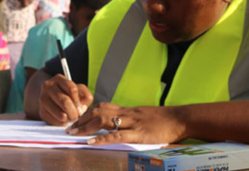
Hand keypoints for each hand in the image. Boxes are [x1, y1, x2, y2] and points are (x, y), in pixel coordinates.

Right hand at [39, 74, 93, 125]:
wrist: (52, 98)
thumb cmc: (69, 94)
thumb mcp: (79, 90)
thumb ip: (85, 95)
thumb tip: (81, 109)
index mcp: (58, 79)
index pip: (72, 89)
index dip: (78, 101)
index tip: (81, 109)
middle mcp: (48, 86)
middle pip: (65, 102)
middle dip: (74, 113)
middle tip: (77, 117)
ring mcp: (43, 99)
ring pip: (61, 114)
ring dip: (69, 119)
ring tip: (71, 118)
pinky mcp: (41, 111)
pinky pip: (55, 122)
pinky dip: (62, 124)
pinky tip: (64, 120)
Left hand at [67, 103, 186, 144]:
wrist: (179, 119)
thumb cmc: (163, 119)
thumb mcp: (142, 116)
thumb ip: (129, 119)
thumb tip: (117, 124)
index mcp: (127, 110)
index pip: (102, 107)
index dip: (87, 112)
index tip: (76, 119)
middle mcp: (126, 113)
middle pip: (98, 111)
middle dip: (82, 119)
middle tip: (69, 127)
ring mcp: (131, 123)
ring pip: (104, 120)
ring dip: (86, 127)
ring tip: (74, 133)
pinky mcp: (138, 133)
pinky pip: (116, 136)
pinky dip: (101, 138)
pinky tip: (90, 142)